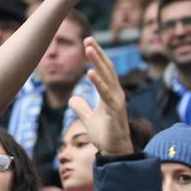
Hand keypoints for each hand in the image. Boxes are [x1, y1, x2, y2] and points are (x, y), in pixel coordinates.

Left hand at [67, 38, 133, 156]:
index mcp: (109, 94)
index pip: (104, 71)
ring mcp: (117, 102)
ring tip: (89, 49)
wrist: (114, 152)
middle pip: (107, 69)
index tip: (88, 43)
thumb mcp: (89, 119)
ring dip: (98, 62)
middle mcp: (116, 94)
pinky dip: (98, 83)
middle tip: (88, 38)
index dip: (96, 57)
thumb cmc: (105, 135)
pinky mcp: (115, 111)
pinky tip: (90, 72)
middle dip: (97, 53)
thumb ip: (82, 108)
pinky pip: (106, 94)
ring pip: (107, 78)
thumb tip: (73, 98)